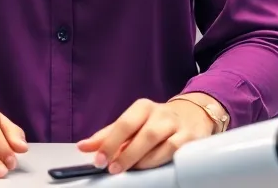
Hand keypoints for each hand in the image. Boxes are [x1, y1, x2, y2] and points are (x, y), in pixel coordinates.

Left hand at [76, 97, 218, 172]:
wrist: (194, 114)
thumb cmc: (157, 121)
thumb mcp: (133, 123)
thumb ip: (109, 135)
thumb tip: (84, 147)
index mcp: (142, 107)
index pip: (123, 123)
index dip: (109, 142)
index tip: (98, 159)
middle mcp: (160, 113)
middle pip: (142, 133)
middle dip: (125, 153)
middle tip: (112, 168)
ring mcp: (176, 125)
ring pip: (159, 143)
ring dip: (142, 159)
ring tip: (130, 169)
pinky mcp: (190, 137)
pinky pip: (174, 150)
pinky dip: (160, 159)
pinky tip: (150, 167)